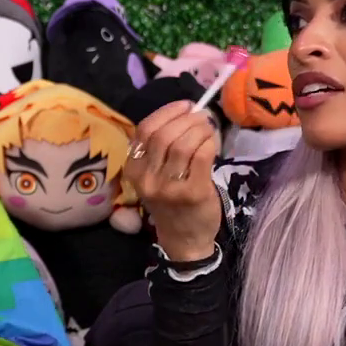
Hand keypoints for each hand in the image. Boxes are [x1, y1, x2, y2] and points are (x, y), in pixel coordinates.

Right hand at [125, 100, 222, 260]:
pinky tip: (213, 144)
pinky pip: (201, 156)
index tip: (186, 106)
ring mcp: (168, 187)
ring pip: (183, 143)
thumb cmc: (171, 202)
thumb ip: (160, 148)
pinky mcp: (192, 192)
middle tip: (203, 117)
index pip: (145, 130)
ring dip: (200, 130)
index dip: (167, 112)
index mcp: (133, 169)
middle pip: (164, 134)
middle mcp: (146, 178)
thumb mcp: (154, 176)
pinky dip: (209, 143)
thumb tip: (186, 112)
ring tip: (209, 129)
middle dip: (187, 119)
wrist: (184, 239)